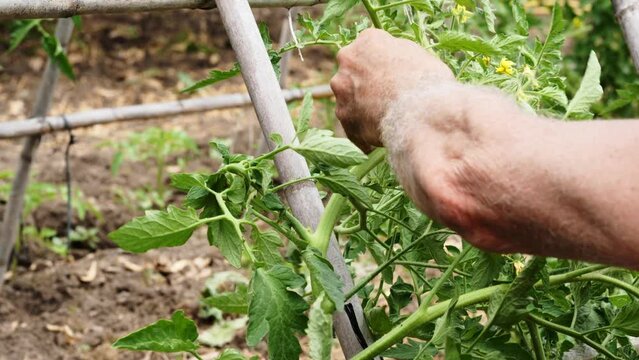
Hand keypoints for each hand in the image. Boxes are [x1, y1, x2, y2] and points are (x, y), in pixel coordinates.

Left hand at [330, 29, 454, 151]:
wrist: (420, 113)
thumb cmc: (427, 82)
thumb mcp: (418, 57)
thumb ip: (399, 56)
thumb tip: (395, 62)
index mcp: (369, 40)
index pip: (369, 50)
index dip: (381, 66)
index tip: (390, 77)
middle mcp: (348, 60)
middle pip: (354, 72)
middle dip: (365, 85)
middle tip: (384, 99)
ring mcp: (342, 88)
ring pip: (349, 99)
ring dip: (362, 109)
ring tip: (384, 123)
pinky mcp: (343, 115)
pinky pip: (351, 126)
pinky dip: (362, 134)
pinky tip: (375, 144)